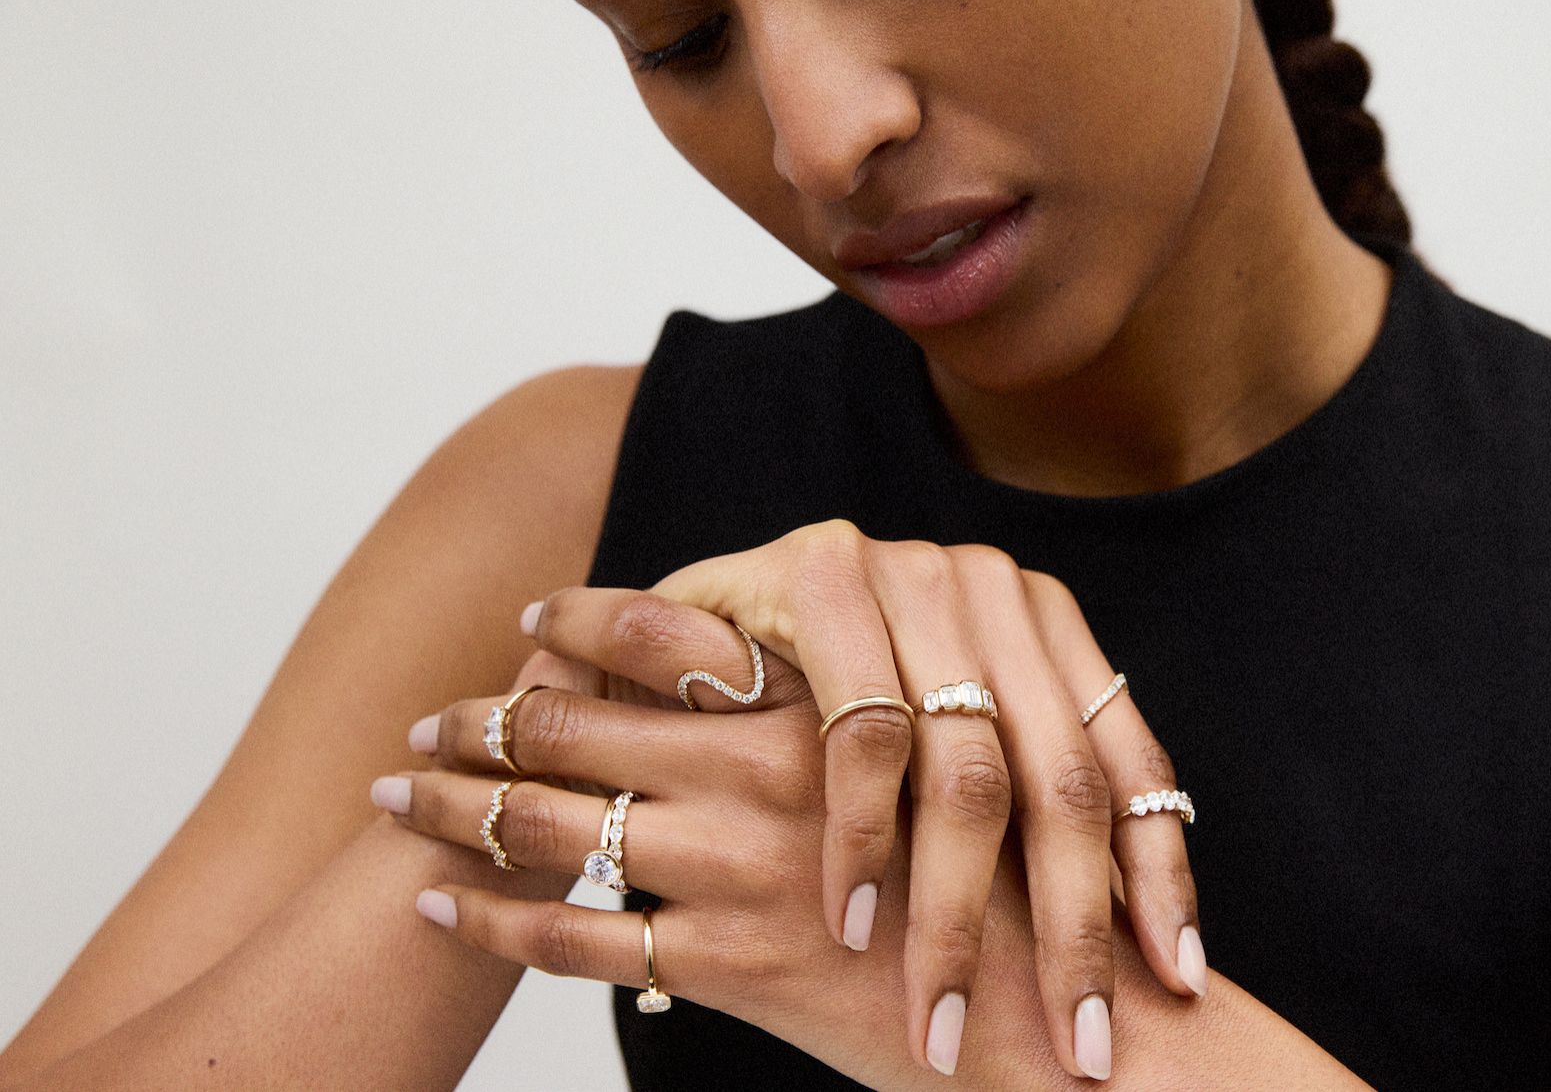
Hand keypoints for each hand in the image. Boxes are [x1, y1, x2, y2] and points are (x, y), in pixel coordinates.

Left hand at [381, 614, 1203, 1084]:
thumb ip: (851, 723)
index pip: (663, 637)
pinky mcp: (726, 962)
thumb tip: (767, 687)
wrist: (1056, 1029)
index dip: (578, 624)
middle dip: (481, 716)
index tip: (530, 619)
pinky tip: (435, 905)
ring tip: (396, 796)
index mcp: (824, 705)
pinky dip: (488, 918)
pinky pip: (569, 936)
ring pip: (552, 819)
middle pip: (579, 724)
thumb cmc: (1013, 900)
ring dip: (455, 805)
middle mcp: (772, 769)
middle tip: (420, 720)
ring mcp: (743, 865)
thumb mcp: (943, 773)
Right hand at [600, 520, 1202, 1078]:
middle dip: (1073, 929)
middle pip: (1063, 782)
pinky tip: (854, 924)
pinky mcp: (825, 576)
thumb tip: (1138, 948)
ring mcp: (914, 574)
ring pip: (970, 775)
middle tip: (1080, 1044)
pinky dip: (862, 841)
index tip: (1178, 982)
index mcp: (1045, 626)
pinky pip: (865, 735)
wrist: (661, 628)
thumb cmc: (811, 706)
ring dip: (956, 915)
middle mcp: (995, 591)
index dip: (1159, 876)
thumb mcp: (931, 750)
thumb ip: (1014, 811)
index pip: (1129, 761)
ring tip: (943, 1017)